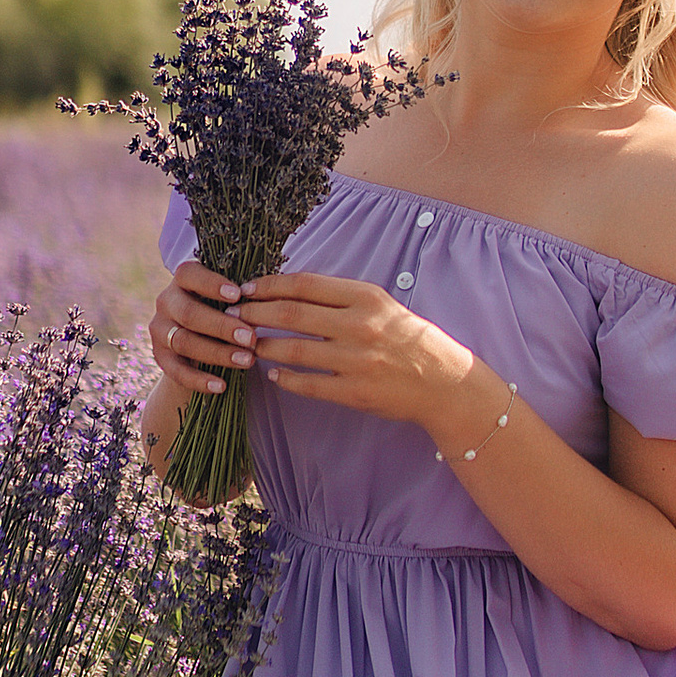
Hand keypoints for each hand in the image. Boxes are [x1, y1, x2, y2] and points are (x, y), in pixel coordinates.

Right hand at [147, 256, 252, 410]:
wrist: (199, 339)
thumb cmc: (224, 309)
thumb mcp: (229, 298)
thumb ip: (240, 298)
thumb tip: (268, 305)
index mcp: (183, 280)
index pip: (189, 274)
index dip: (211, 284)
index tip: (238, 294)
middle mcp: (166, 302)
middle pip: (189, 313)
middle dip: (222, 327)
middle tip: (251, 338)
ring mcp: (160, 329)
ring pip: (184, 342)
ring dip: (217, 353)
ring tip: (247, 361)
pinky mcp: (160, 356)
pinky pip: (176, 371)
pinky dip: (199, 380)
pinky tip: (221, 386)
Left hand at [236, 269, 470, 430]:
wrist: (443, 381)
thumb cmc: (409, 338)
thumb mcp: (382, 305)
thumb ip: (342, 298)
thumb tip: (292, 291)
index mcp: (366, 298)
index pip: (305, 285)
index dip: (270, 285)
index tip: (247, 288)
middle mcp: (360, 325)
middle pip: (292, 314)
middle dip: (255, 313)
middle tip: (232, 315)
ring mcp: (356, 361)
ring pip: (292, 349)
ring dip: (262, 345)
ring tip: (245, 344)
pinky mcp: (354, 392)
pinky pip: (307, 383)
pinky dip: (285, 377)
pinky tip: (273, 372)